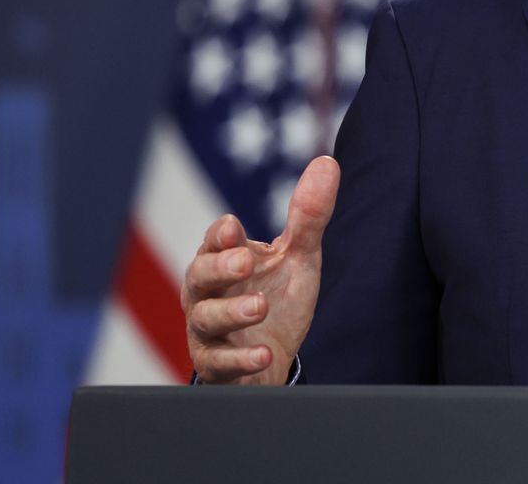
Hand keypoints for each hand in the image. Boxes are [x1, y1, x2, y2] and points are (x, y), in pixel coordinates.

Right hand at [182, 156, 339, 383]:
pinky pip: (221, 362)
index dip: (222, 235)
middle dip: (220, 267)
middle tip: (245, 262)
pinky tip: (264, 354)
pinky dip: (241, 359)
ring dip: (232, 312)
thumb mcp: (297, 257)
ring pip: (206, 319)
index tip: (235, 228)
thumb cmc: (276, 298)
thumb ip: (308, 216)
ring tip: (260, 306)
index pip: (215, 241)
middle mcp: (207, 293)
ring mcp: (208, 330)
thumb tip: (327, 163)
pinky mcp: (217, 365)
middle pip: (200, 276)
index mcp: (223, 260)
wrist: (272, 357)